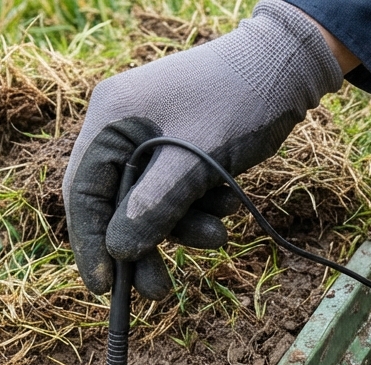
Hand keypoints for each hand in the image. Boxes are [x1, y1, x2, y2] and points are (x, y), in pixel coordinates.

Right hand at [62, 0, 342, 299]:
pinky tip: (228, 204)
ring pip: (151, 203)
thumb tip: (118, 251)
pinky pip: (175, 191)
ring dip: (183, 227)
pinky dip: (199, 207)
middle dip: (143, 246)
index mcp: (111, 119)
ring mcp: (150, 137)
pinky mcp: (178, 147)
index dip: (90, 243)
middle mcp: (122, 127)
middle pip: (115, 204)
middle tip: (159, 291)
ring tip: (220, 235)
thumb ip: (155, 206)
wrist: (287, 66)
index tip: (105, 288)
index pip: (82, 192)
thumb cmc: (239, 101)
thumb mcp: (196, 161)